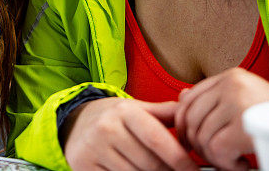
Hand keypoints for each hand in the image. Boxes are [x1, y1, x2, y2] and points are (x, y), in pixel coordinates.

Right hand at [63, 97, 197, 170]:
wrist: (77, 124)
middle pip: (150, 164)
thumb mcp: (138, 109)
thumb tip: (191, 105)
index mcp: (124, 112)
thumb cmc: (116, 119)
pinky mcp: (84, 165)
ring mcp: (94, 149)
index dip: (180, 160)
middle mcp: (106, 128)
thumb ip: (166, 112)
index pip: (157, 140)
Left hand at [175, 67, 268, 170]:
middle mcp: (233, 85)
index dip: (183, 123)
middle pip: (191, 118)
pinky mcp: (245, 124)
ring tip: (233, 161)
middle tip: (211, 156)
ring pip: (202, 136)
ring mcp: (239, 102)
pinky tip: (242, 164)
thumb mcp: (244, 99)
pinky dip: (226, 164)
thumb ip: (214, 97)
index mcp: (232, 77)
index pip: (189, 98)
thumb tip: (182, 98)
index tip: (189, 140)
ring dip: (214, 157)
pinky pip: (216, 149)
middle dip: (196, 144)